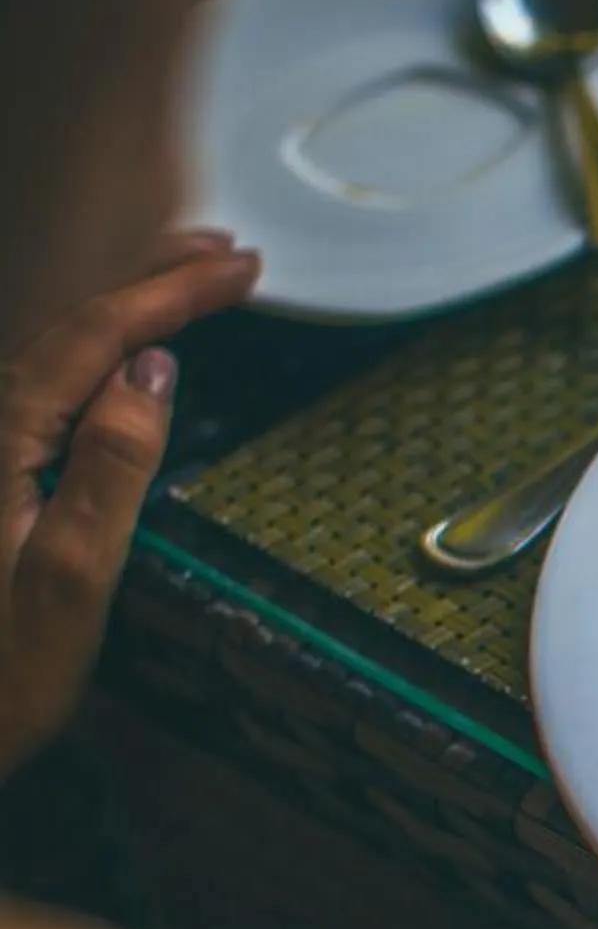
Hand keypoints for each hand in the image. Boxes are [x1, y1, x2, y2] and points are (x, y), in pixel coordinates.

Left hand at [0, 232, 261, 779]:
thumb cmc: (2, 673)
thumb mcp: (74, 578)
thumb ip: (111, 467)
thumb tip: (153, 371)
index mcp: (1, 438)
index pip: (95, 336)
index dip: (170, 292)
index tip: (242, 268)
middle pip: (69, 325)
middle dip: (151, 278)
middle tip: (230, 255)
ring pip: (56, 350)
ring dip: (127, 307)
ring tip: (187, 279)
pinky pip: (49, 386)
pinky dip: (99, 352)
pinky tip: (125, 359)